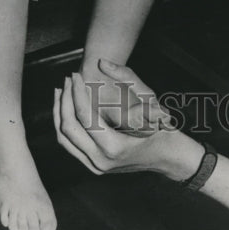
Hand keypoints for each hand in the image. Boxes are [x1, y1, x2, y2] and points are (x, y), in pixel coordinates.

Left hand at [54, 63, 195, 177]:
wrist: (169, 158)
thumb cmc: (163, 127)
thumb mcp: (151, 99)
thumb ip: (127, 77)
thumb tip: (101, 62)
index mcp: (113, 146)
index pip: (83, 116)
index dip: (76, 92)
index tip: (75, 75)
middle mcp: (100, 161)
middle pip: (68, 128)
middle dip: (63, 100)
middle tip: (67, 80)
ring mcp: (95, 167)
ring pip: (64, 139)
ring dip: (60, 112)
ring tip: (60, 91)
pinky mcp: (93, 166)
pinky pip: (70, 145)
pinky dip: (65, 125)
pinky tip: (66, 108)